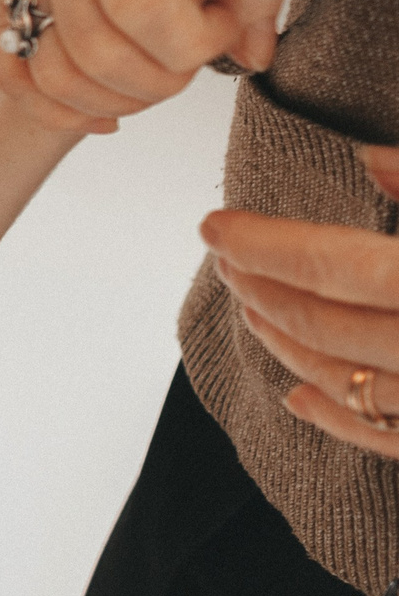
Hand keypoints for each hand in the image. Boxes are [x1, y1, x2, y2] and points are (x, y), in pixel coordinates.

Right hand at [0, 0, 286, 128]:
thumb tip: (250, 52)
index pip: (141, 7)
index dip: (195, 41)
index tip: (225, 26)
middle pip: (96, 51)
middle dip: (162, 78)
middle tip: (195, 56)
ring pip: (53, 73)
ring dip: (118, 99)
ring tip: (159, 77)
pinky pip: (12, 73)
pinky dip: (57, 109)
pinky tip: (108, 113)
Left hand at [210, 147, 398, 458]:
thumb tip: (367, 156)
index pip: (329, 264)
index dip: (262, 244)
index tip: (214, 226)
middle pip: (323, 323)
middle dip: (261, 288)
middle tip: (224, 259)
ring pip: (343, 384)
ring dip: (285, 346)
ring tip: (249, 309)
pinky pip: (382, 438)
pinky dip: (334, 419)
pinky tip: (294, 398)